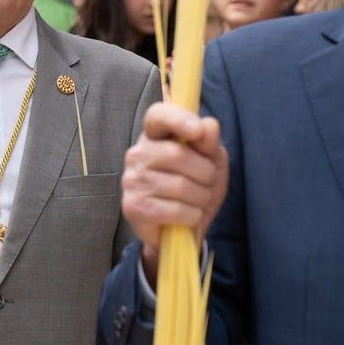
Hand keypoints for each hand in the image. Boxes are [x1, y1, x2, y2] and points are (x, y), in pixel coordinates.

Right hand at [122, 103, 227, 278]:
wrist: (181, 229)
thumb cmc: (195, 188)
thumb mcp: (211, 162)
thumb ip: (209, 143)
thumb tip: (208, 125)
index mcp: (155, 136)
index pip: (158, 115)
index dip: (177, 119)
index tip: (196, 130)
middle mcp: (137, 154)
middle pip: (178, 154)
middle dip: (206, 172)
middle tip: (207, 182)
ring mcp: (132, 181)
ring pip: (181, 185)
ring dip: (201, 197)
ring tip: (197, 202)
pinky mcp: (133, 207)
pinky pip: (177, 210)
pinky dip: (192, 216)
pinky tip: (187, 216)